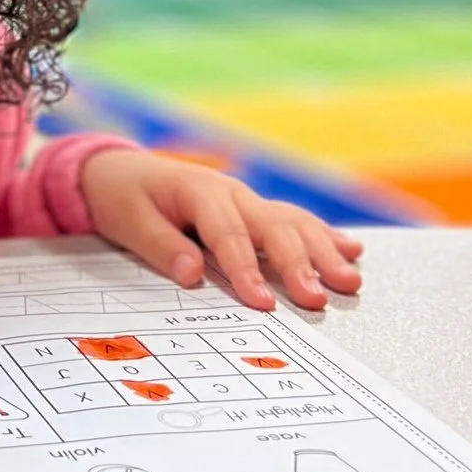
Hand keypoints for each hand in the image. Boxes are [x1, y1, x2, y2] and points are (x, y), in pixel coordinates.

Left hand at [80, 148, 362, 310]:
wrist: (120, 169)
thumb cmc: (123, 195)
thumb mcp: (129, 220)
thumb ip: (161, 246)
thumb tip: (193, 275)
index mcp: (200, 192)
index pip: (229, 234)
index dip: (247, 270)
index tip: (264, 303)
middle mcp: (232, 194)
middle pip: (273, 227)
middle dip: (298, 264)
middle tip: (316, 300)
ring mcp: (247, 201)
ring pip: (293, 223)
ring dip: (323, 251)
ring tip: (348, 281)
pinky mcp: (254, 211)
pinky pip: (294, 221)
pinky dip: (324, 235)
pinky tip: (352, 251)